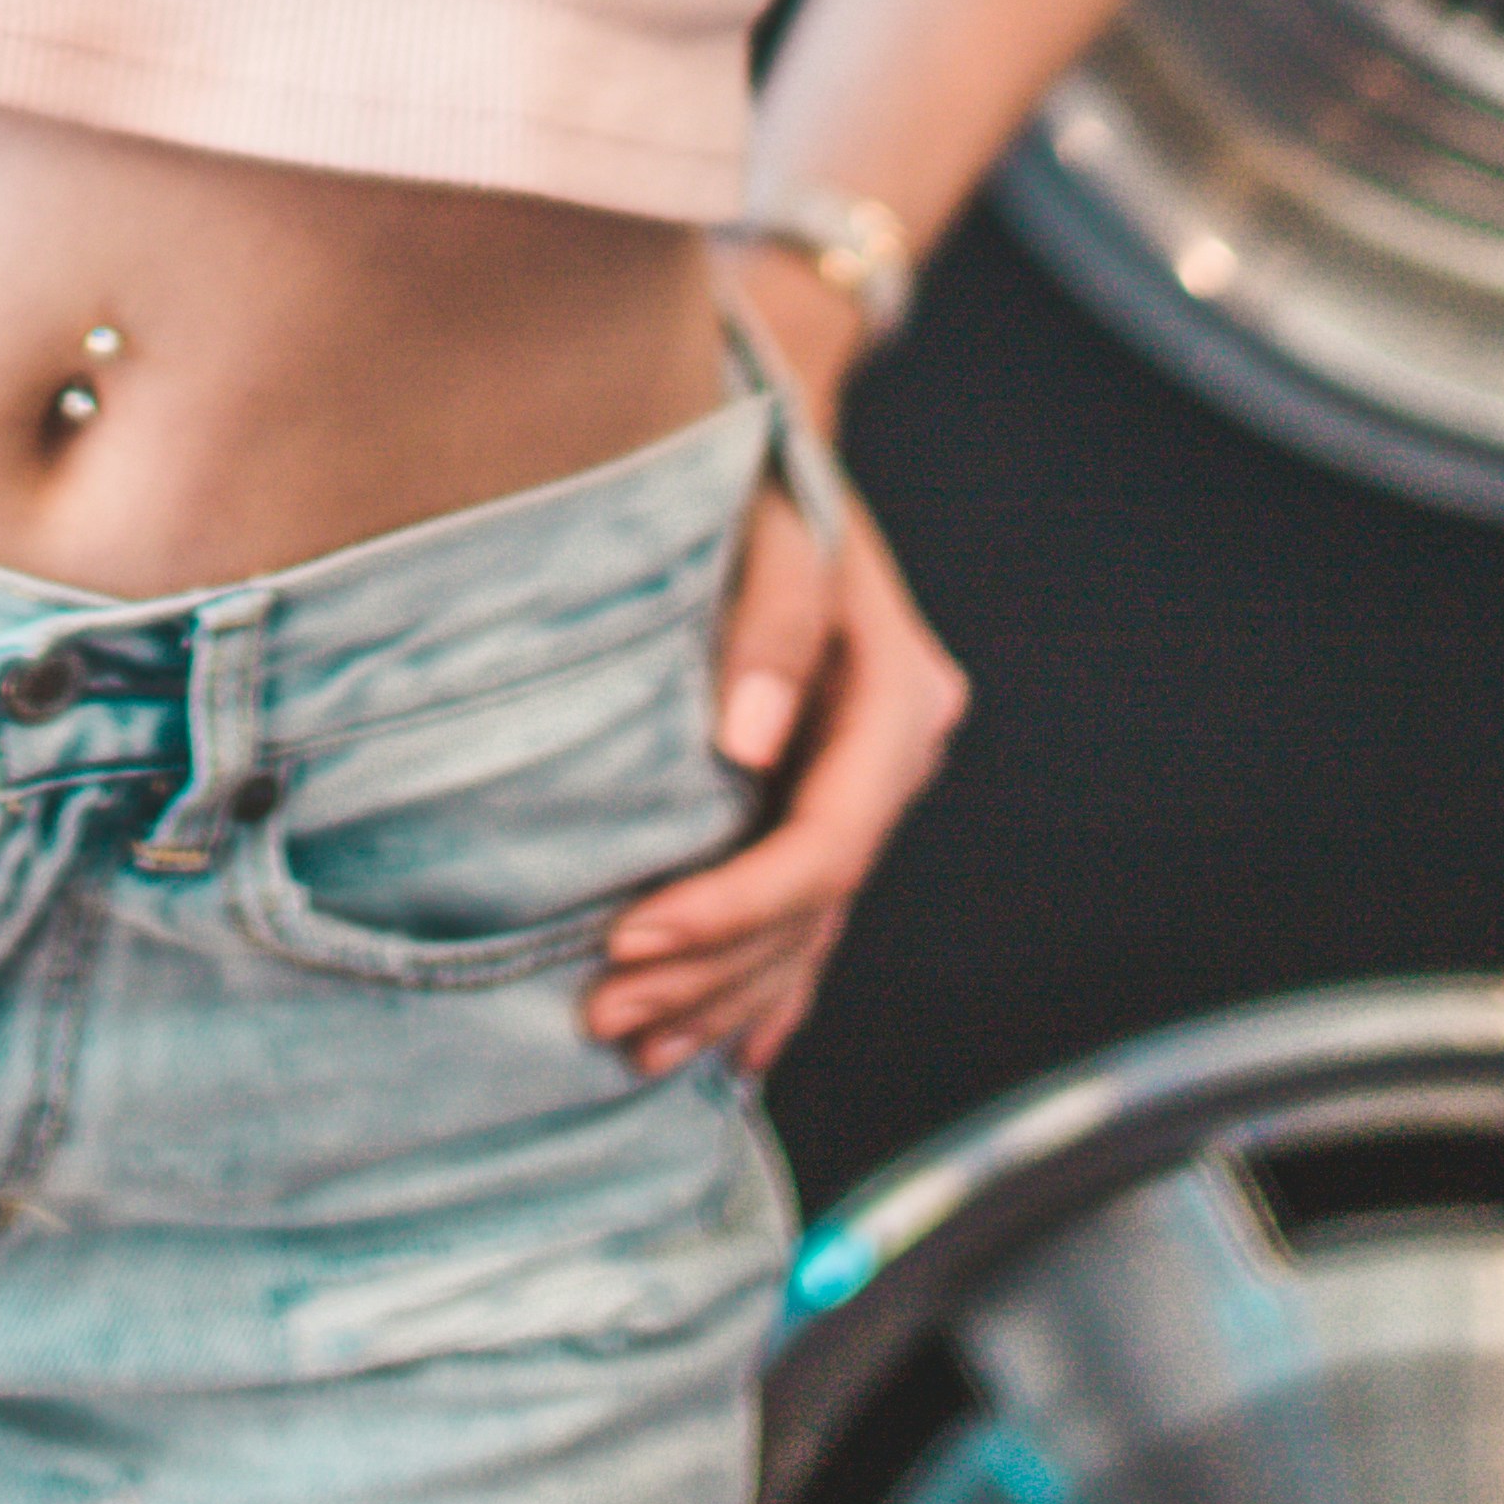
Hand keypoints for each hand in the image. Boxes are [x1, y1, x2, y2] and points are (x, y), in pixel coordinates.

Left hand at [585, 461, 967, 1078]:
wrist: (773, 453)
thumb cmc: (758, 479)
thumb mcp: (770, 523)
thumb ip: (769, 619)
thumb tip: (748, 744)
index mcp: (901, 698)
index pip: (824, 845)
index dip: (730, 908)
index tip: (628, 937)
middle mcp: (899, 754)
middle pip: (814, 904)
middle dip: (710, 972)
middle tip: (602, 1013)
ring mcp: (872, 784)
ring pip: (811, 924)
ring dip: (727, 995)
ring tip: (632, 1044)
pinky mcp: (832, 795)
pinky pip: (810, 913)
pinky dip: (769, 982)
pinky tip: (729, 1050)